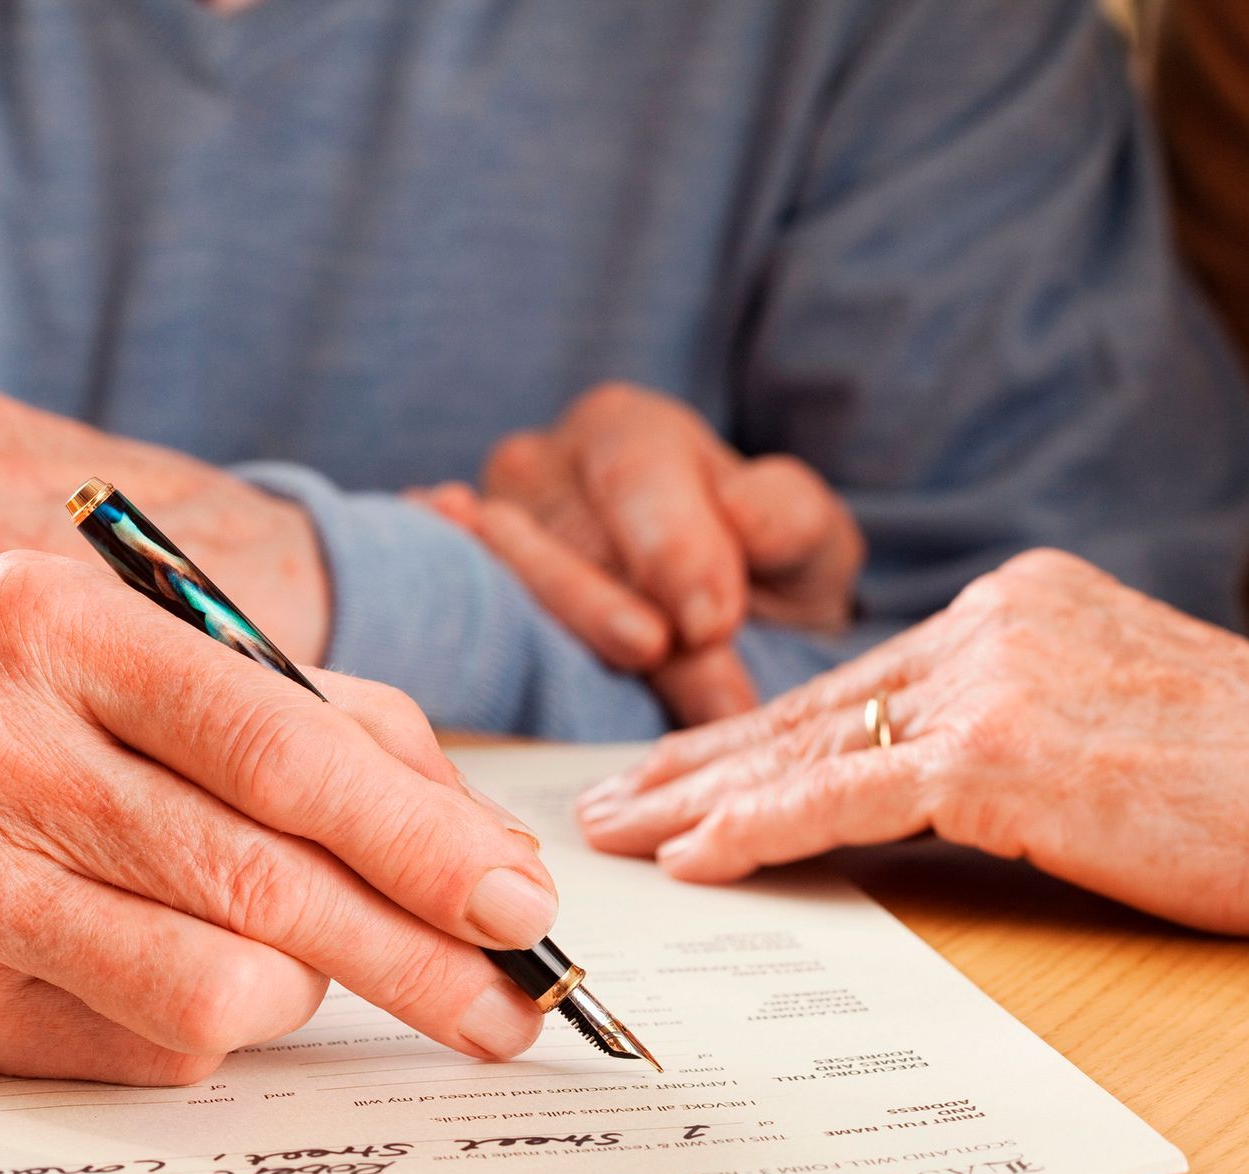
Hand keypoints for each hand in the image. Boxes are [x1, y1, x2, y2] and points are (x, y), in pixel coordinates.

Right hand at [0, 551, 555, 1082]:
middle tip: (509, 1006)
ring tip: (327, 964)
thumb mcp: (162, 657)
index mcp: (63, 628)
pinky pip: (138, 1050)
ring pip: (207, 986)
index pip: (278, 748)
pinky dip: (217, 1029)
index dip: (417, 838)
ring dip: (312, 990)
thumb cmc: (23, 699)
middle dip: (417, 957)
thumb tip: (485, 848)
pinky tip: (214, 980)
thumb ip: (335, 726)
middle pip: (259, 882)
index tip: (517, 903)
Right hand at [415, 382, 862, 725]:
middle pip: (565, 538)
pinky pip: (441, 592)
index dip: (673, 548)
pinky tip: (455, 604)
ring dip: (562, 632)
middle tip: (666, 657)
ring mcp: (478, 531)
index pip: (636, 479)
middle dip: (614, 606)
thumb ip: (789, 521)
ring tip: (622, 665)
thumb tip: (744, 516)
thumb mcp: (807, 546)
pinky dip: (451, 606)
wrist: (708, 625)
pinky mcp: (445, 587)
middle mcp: (535, 468)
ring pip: (506, 581)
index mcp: (623, 433)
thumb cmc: (756, 577)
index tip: (711, 619)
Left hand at [576, 549, 1248, 939]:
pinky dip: (760, 826)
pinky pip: (845, 793)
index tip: (691, 764)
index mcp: (1017, 604)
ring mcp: (992, 680)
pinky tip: (693, 854)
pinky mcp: (1000, 753)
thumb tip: (935, 775)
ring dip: (698, 793)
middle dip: (699, 756)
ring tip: (617, 828)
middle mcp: (991, 622)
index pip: (859, 682)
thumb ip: (1017, 721)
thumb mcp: (1121, 716)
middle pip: (811, 703)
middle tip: (610, 793)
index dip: (762, 729)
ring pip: (807, 743)